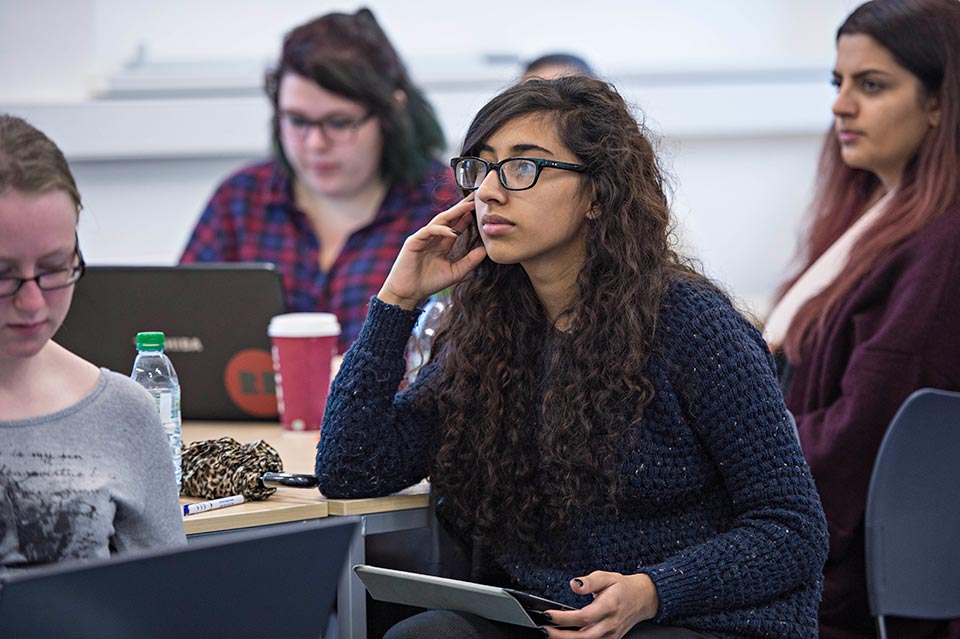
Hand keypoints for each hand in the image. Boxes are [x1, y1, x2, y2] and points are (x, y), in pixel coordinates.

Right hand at [377, 196, 486, 309]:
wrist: (408, 293)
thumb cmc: (429, 283)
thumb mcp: (455, 272)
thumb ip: (470, 261)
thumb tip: (486, 250)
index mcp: (442, 243)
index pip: (457, 226)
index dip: (468, 217)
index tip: (482, 210)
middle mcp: (433, 237)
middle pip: (449, 218)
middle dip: (462, 208)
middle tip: (476, 198)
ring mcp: (423, 237)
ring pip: (440, 220)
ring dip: (454, 213)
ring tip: (468, 207)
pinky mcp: (414, 241)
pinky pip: (429, 231)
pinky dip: (442, 230)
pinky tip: (454, 232)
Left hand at [542, 571, 658, 638]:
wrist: (643, 598)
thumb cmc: (623, 587)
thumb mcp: (607, 576)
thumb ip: (589, 581)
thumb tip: (574, 584)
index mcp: (609, 606)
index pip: (583, 617)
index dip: (564, 618)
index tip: (548, 614)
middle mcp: (610, 624)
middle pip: (583, 636)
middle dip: (561, 635)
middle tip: (545, 629)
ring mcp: (611, 634)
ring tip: (551, 633)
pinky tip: (566, 636)